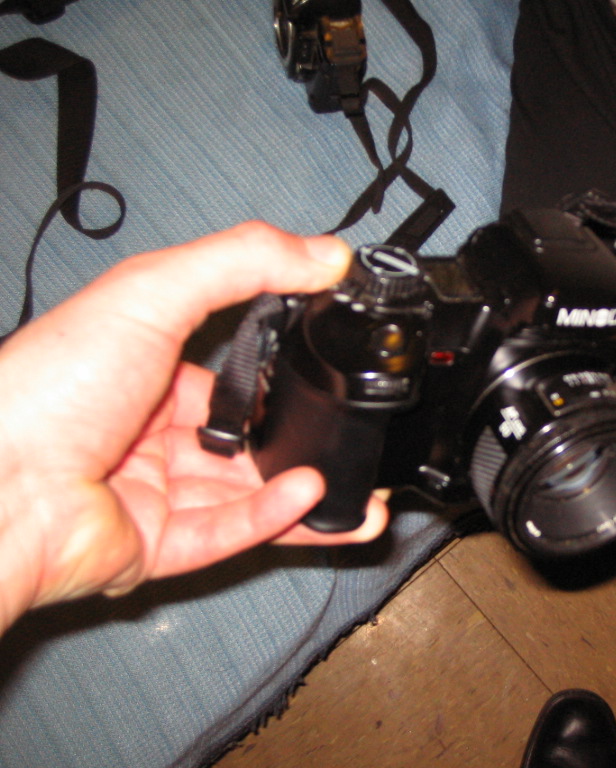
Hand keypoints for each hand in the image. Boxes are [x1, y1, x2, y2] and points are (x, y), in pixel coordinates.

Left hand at [0, 223, 387, 631]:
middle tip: (348, 432)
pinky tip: (309, 494)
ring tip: (358, 486)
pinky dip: (273, 516)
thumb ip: (244, 262)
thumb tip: (327, 252)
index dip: (272, 370)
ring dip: (301, 487)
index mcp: (141, 372)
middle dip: (298, 441)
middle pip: (243, 440)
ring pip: (246, 495)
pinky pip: (227, 534)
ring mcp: (152, 493)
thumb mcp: (154, 291)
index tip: (324, 361)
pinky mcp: (156, 547)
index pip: (225, 373)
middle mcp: (147, 435)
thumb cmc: (51, 384)